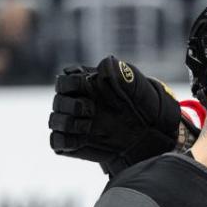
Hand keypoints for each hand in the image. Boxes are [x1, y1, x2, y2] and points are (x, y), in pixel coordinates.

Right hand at [48, 56, 182, 174]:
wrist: (151, 131)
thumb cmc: (141, 103)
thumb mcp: (136, 85)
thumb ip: (120, 72)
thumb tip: (106, 63)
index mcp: (85, 86)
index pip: (63, 81)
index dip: (70, 84)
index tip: (87, 86)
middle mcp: (75, 103)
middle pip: (57, 102)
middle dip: (71, 105)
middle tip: (91, 110)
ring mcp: (74, 123)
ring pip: (55, 121)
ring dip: (67, 123)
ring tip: (88, 125)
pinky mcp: (75, 143)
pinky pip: (57, 142)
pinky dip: (64, 141)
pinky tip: (81, 140)